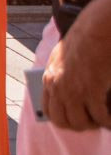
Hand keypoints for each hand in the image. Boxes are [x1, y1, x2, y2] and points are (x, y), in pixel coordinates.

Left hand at [42, 0, 110, 129]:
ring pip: (81, 123)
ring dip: (94, 124)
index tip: (77, 120)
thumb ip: (61, 75)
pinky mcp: (91, 91)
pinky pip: (100, 117)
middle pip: (63, 122)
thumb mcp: (64, 58)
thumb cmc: (85, 41)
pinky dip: (108, 122)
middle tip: (94, 122)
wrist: (96, 29)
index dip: (64, 119)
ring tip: (104, 120)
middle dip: (80, 125)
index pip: (49, 110)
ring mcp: (73, 90)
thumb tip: (67, 98)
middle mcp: (57, 86)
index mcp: (49, 78)